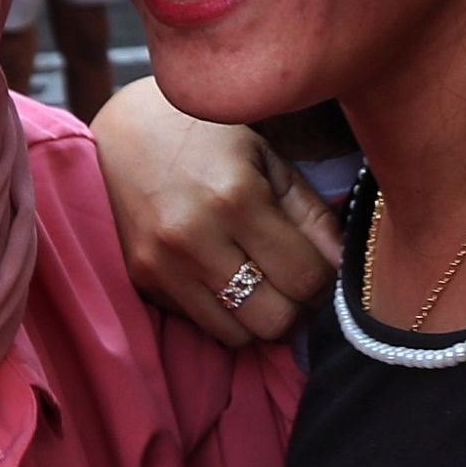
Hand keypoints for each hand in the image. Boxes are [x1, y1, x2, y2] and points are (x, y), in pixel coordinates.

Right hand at [90, 78, 341, 347]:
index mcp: (235, 197)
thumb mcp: (266, 159)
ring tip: (259, 281)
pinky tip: (221, 275)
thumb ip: (310, 214)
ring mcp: (162, 264)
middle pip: (275, 320)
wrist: (122, 130)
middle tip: (293, 280)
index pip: (306, 278)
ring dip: (258, 316)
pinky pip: (202, 324)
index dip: (325, 280)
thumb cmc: (206, 136)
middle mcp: (194, 238)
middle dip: (295, 306)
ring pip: (238, 335)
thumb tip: (343, 267)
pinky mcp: (141, 280)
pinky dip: (222, 312)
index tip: (320, 265)